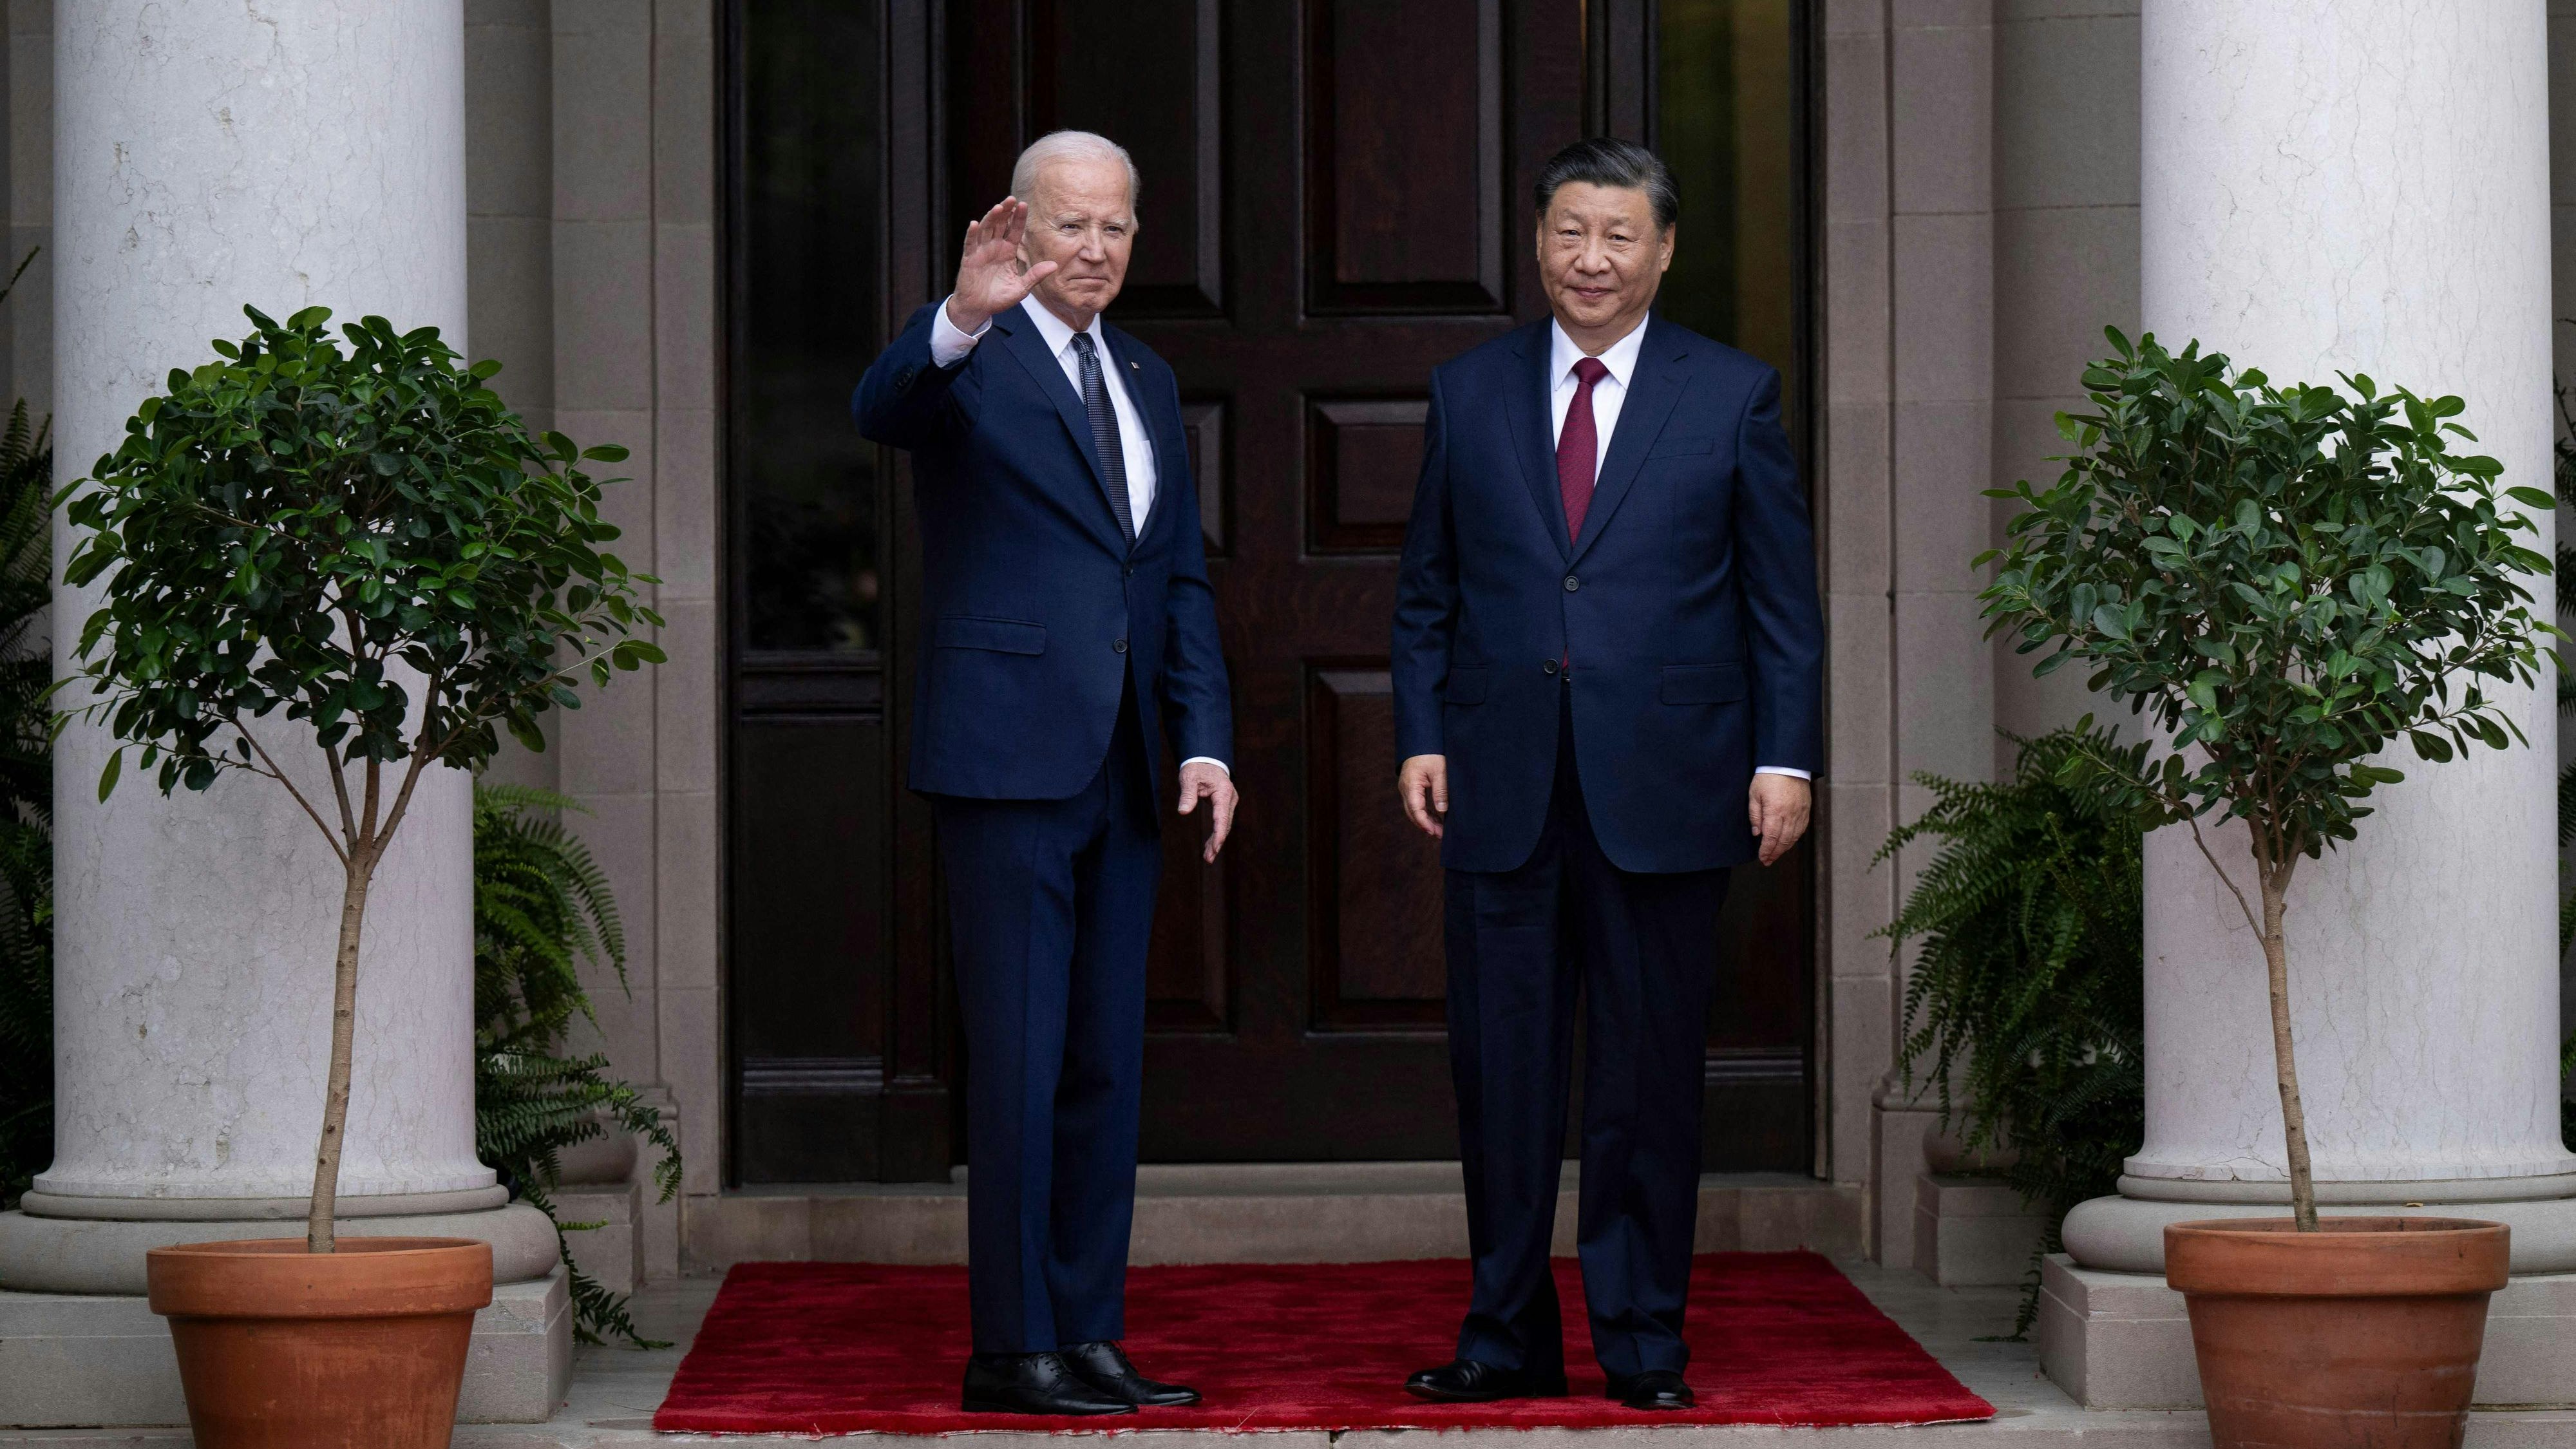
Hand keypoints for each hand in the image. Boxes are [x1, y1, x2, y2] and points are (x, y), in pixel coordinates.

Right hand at [946, 196, 1059, 333]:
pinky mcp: (969, 259)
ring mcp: (981, 251)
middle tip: (1012, 199)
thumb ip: (1035, 275)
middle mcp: (994, 247)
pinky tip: (974, 224)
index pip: (1015, 230)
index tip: (1024, 205)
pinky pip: (970, 244)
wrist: (979, 309)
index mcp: (1008, 251)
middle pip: (1000, 224)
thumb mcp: (1021, 288)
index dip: (1018, 218)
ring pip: (986, 229)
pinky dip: (972, 234)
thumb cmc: (999, 298)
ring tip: (998, 207)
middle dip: (1006, 211)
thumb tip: (1054, 265)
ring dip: (991, 217)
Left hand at [1177, 761, 1237, 862]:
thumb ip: (1187, 795)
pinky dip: (1216, 834)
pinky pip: (1221, 822)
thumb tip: (1183, 812)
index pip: (1222, 817)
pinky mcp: (1224, 805)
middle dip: (1217, 842)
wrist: (1205, 758)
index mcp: (1223, 792)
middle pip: (1225, 825)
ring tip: (1208, 857)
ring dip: (1217, 841)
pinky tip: (1210, 846)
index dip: (1219, 834)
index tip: (1215, 848)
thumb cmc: (1197, 767)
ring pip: (1224, 825)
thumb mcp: (1189, 778)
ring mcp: (1228, 802)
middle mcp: (1229, 799)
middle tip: (1208, 859)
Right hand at [1398, 754, 1447, 838]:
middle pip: (1412, 813)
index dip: (1424, 823)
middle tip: (1440, 834)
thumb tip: (1442, 810)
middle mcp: (1405, 789)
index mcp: (1410, 785)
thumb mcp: (1439, 771)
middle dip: (1426, 825)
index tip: (1434, 832)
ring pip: (1414, 810)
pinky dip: (1425, 812)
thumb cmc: (1430, 753)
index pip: (1415, 810)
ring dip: (1426, 820)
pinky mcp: (1411, 787)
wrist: (1421, 740)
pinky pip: (1416, 804)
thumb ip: (1440, 791)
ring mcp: (1407, 788)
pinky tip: (1436, 817)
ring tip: (1440, 829)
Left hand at [1749, 773, 1810, 866]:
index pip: (1771, 837)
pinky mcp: (1806, 809)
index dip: (1767, 850)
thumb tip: (1757, 833)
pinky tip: (1788, 842)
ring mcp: (1800, 812)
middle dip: (1775, 853)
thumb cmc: (1768, 777)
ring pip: (1794, 837)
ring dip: (1785, 848)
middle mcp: (1790, 814)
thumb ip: (1755, 815)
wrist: (1788, 763)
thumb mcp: (1754, 794)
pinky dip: (1794, 838)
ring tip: (1776, 854)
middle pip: (1783, 841)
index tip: (1762, 857)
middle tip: (1767, 861)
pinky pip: (1802, 829)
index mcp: (1775, 811)